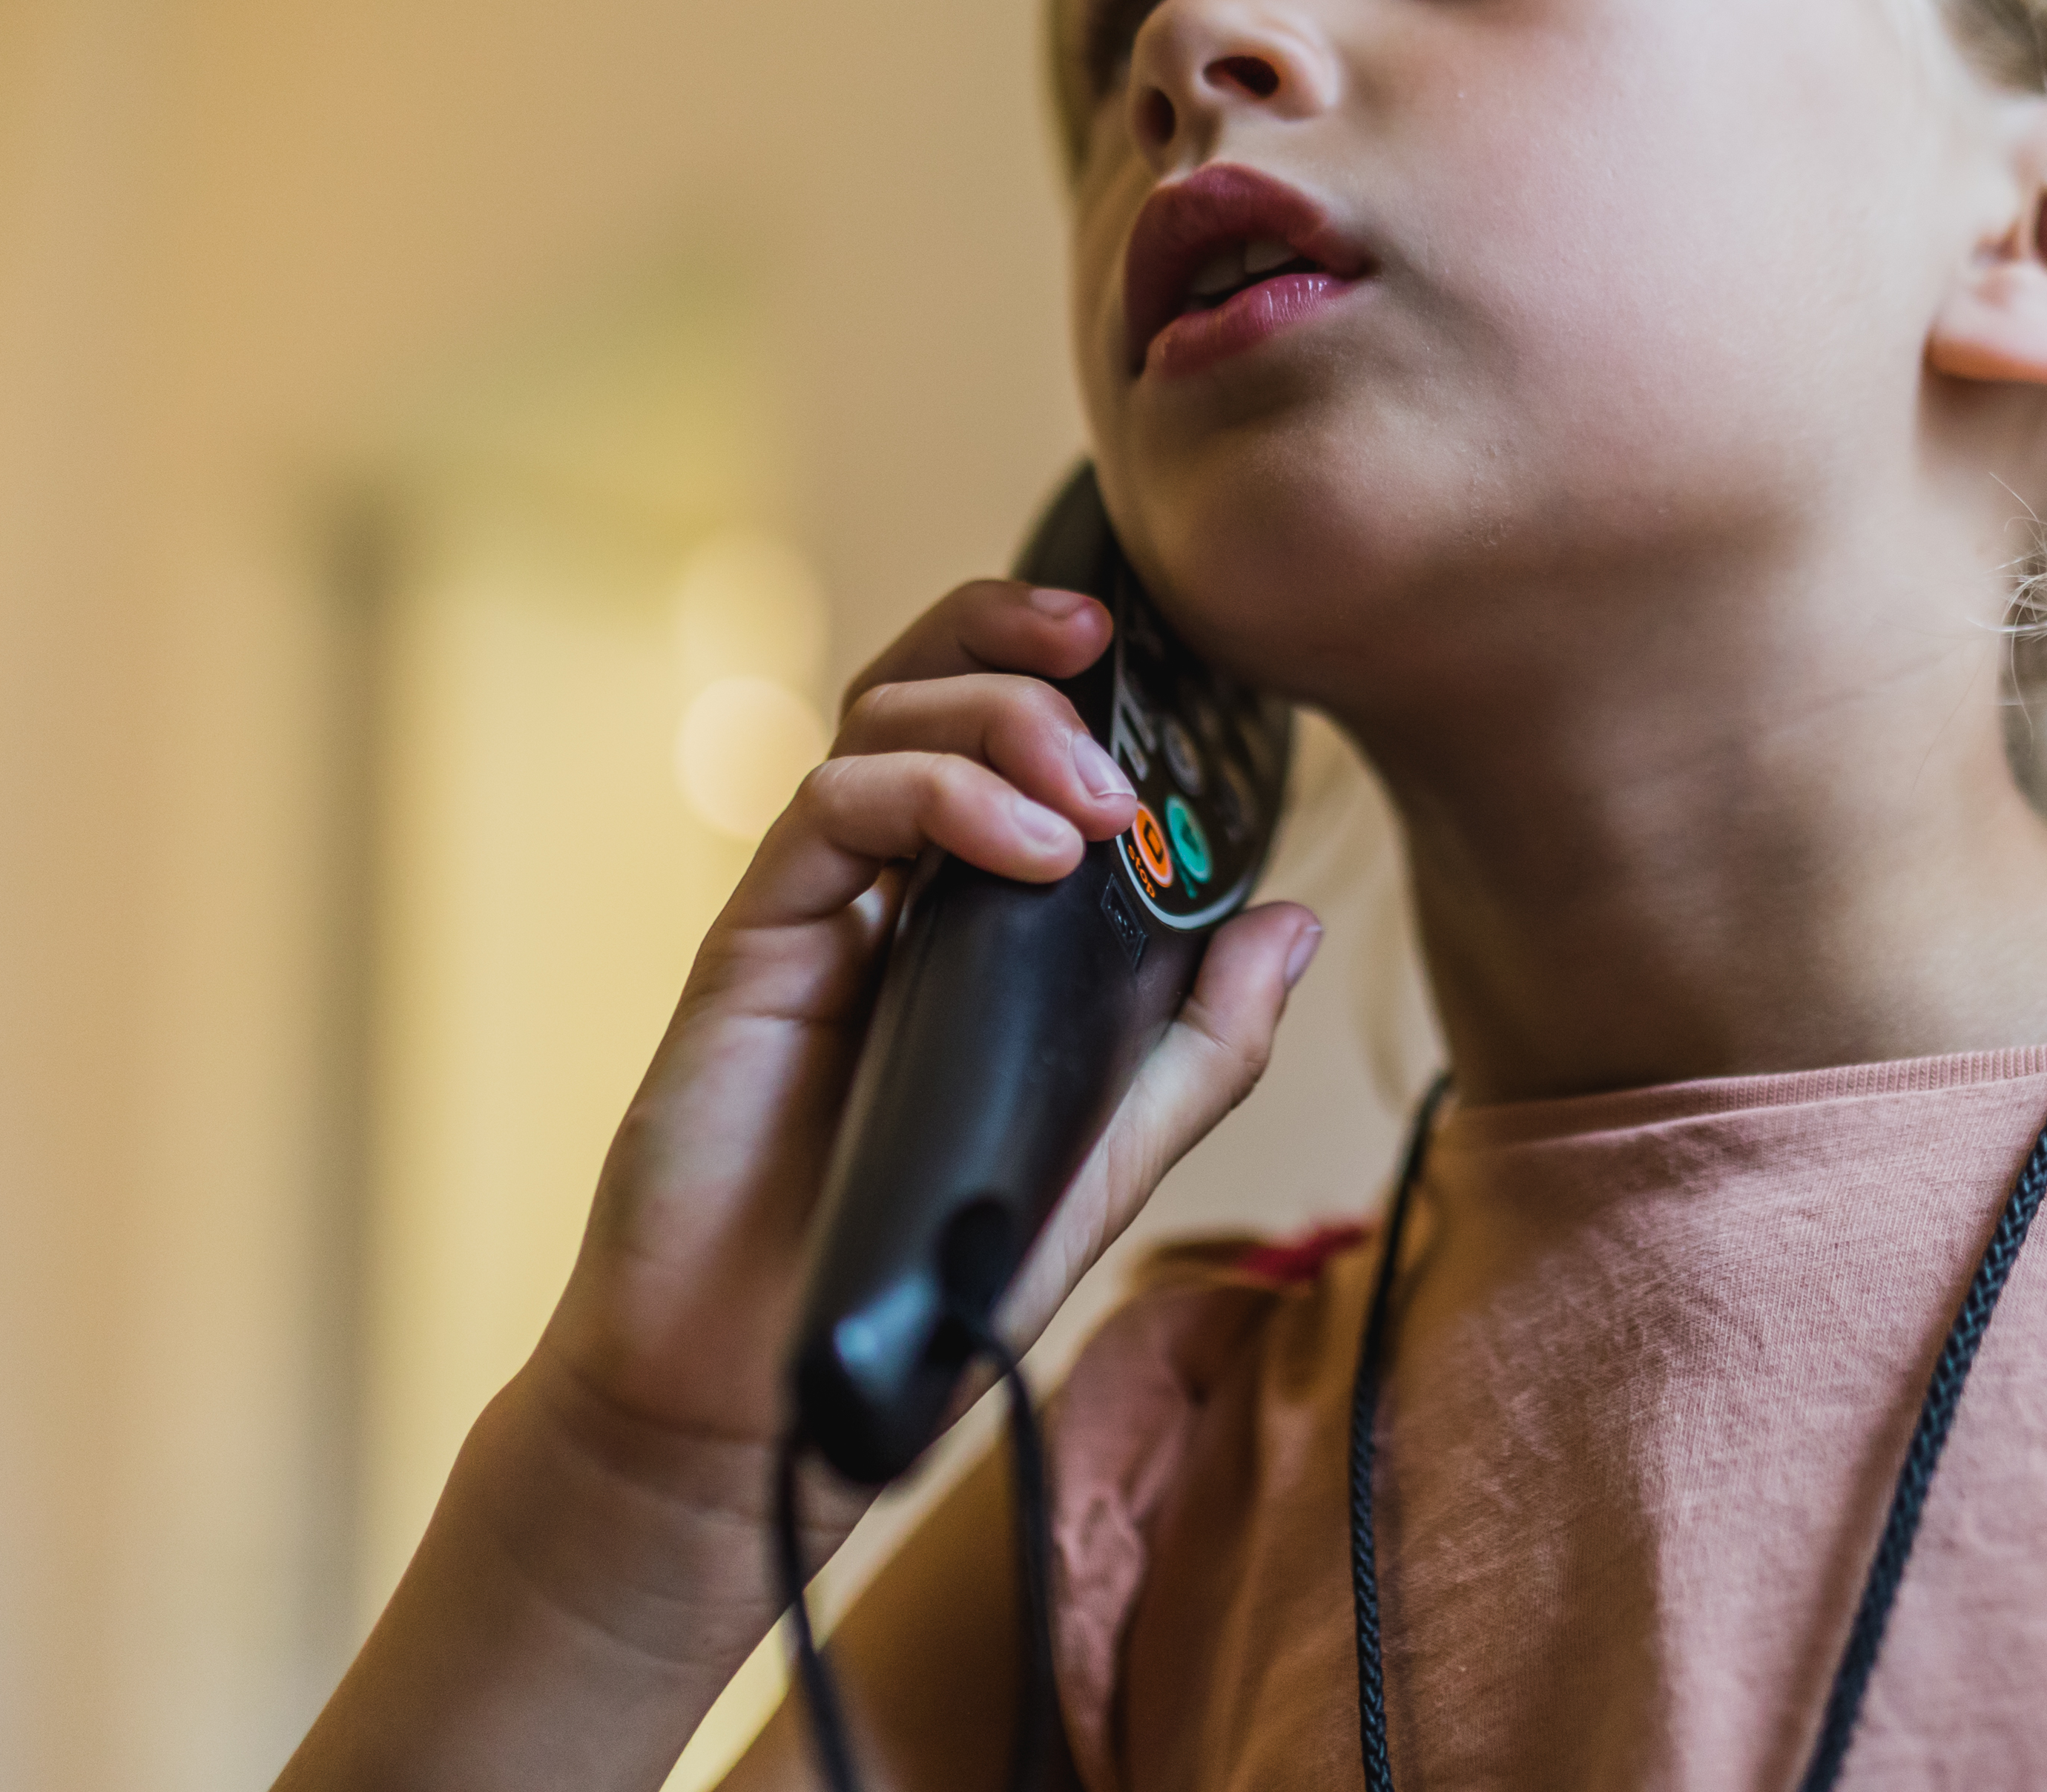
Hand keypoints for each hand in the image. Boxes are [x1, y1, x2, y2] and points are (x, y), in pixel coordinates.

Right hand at [540, 573, 1317, 1505]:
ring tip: (1094, 801)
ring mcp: (816, 912)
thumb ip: (1198, 1045)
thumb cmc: (921, 1284)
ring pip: (879, 723)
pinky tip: (1027, 853)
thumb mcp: (1104, 1155)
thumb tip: (1292, 923)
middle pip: (930, 688)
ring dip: (998, 721)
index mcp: (966, 918)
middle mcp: (885, 892)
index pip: (1000, 738)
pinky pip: (829, 813)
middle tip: (1113, 664)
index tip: (1153, 654)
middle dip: (1021, 647)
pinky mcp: (753, 947)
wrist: (764, 1399)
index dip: (1063, 674)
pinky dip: (935, 800)